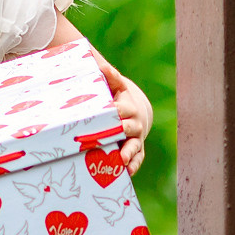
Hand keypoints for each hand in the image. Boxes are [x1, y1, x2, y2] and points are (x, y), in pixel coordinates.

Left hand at [98, 57, 151, 173]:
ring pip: (134, 146)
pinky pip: (137, 159)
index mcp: (128, 106)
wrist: (136, 109)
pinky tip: (126, 173)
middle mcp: (135, 122)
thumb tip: (98, 62)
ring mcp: (136, 138)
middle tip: (111, 135)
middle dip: (120, 132)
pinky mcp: (136, 150)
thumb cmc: (118, 96)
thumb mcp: (115, 83)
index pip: (121, 109)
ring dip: (128, 153)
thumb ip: (108, 74)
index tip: (106, 113)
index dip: (114, 111)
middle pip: (128, 128)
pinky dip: (133, 166)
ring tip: (121, 160)